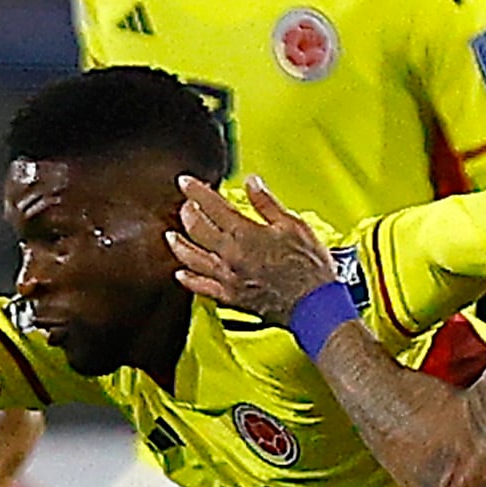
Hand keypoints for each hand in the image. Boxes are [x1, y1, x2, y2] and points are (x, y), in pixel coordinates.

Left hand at [169, 175, 335, 322]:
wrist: (314, 304)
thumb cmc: (309, 267)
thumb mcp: (293, 225)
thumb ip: (267, 203)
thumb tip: (252, 182)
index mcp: (245, 234)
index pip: (211, 206)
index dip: (195, 191)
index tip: (186, 182)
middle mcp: (230, 255)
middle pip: (196, 229)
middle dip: (187, 213)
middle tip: (187, 205)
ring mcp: (228, 278)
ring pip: (192, 258)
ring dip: (179, 244)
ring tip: (171, 235)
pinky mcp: (230, 297)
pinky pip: (202, 288)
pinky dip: (188, 279)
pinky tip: (181, 274)